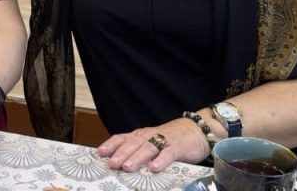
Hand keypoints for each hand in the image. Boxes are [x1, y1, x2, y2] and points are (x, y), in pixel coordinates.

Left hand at [96, 117, 210, 172]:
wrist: (197, 129)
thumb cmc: (170, 138)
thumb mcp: (150, 140)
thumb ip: (137, 148)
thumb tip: (117, 161)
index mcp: (141, 135)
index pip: (123, 138)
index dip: (111, 145)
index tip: (100, 152)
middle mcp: (150, 136)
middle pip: (133, 144)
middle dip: (121, 153)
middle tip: (112, 163)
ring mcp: (164, 141)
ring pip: (148, 148)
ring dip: (137, 157)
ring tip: (127, 166)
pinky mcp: (178, 147)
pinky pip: (169, 154)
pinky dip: (161, 160)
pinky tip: (154, 167)